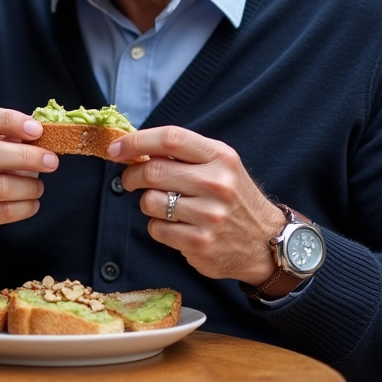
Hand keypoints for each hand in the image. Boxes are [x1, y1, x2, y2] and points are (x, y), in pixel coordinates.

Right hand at [0, 105, 57, 259]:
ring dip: (29, 186)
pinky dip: (26, 206)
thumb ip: (12, 138)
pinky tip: (31, 203)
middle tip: (51, 161)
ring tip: (38, 187)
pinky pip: (4, 211)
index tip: (37, 130)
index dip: (10, 120)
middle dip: (26, 156)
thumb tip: (47, 133)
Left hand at [109, 127, 284, 284]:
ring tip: (164, 206)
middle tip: (130, 180)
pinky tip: (176, 227)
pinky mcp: (200, 242)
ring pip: (149, 202)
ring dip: (147, 204)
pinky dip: (158, 227)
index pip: (170, 139)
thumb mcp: (220, 166)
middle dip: (131, 175)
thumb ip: (183, 154)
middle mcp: (217, 183)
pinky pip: (156, 229)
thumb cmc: (233, 198)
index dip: (137, 141)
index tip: (116, 149)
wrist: (266, 241)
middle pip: (153, 171)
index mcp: (220, 157)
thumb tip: (133, 148)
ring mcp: (209, 215)